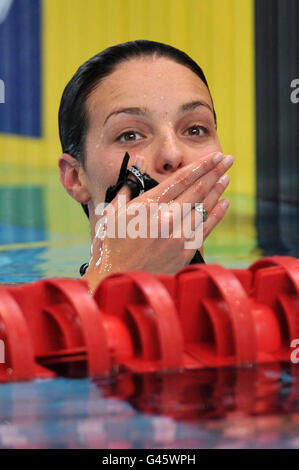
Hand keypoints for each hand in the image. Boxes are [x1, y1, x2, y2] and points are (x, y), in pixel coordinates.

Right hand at [83, 151, 232, 292]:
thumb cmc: (110, 245)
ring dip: (217, 190)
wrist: (117, 279)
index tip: (213, 156)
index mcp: (147, 206)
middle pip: (197, 190)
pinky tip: (224, 203)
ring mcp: (177, 237)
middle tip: (227, 159)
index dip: (200, 166)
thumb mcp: (112, 211)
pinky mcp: (184, 253)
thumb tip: (139, 160)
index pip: (181, 180)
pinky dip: (216, 214)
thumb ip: (128, 184)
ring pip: (203, 208)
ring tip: (226, 176)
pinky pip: (205, 229)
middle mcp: (166, 219)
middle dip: (214, 172)